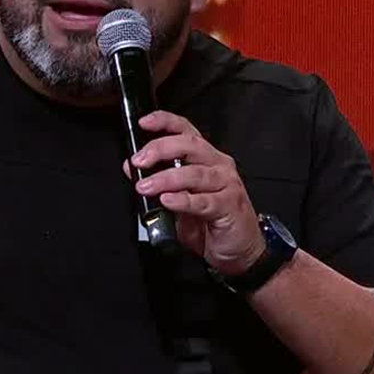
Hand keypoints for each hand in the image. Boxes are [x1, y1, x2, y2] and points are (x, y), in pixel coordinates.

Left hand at [122, 111, 266, 274]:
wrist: (240, 250)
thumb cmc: (211, 223)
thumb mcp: (178, 200)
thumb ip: (159, 183)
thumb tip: (132, 169)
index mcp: (206, 158)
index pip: (186, 131)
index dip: (165, 122)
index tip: (144, 123)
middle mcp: (218, 166)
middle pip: (189, 146)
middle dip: (161, 149)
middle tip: (139, 161)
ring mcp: (227, 185)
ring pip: (195, 173)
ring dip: (166, 179)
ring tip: (146, 187)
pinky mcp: (230, 206)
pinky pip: (204, 201)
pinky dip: (183, 200)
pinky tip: (168, 201)